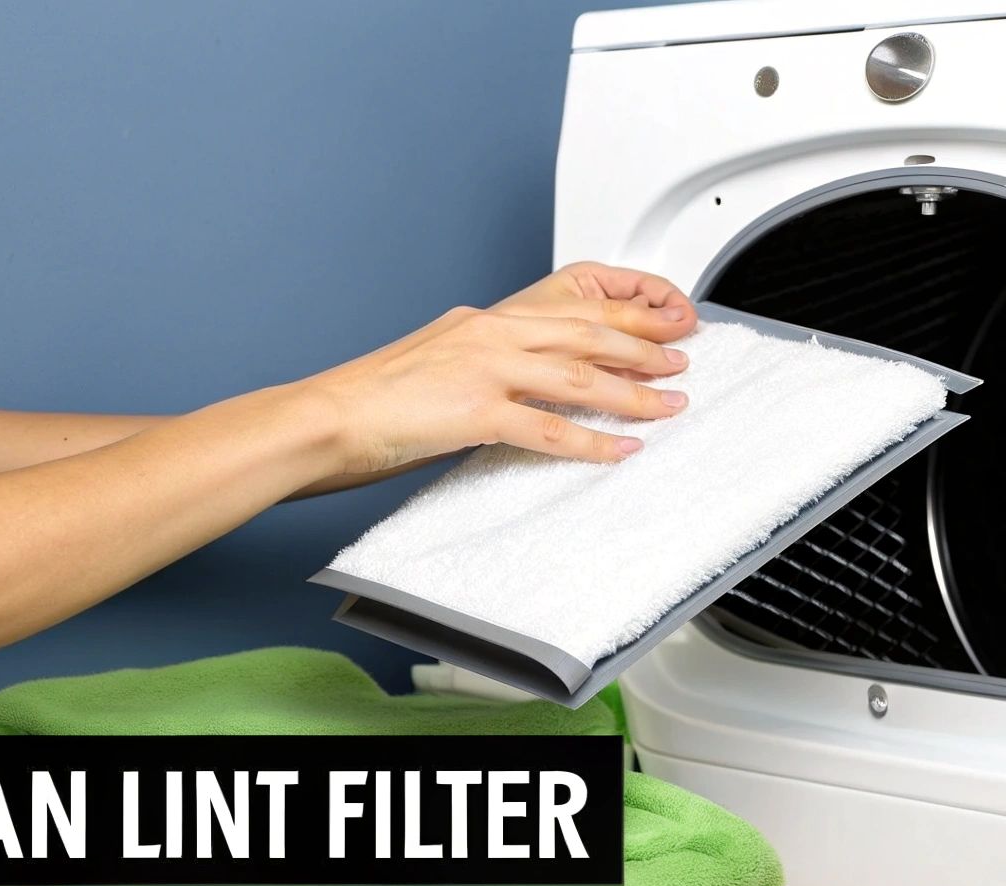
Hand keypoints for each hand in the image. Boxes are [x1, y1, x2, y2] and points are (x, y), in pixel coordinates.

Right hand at [299, 263, 697, 473]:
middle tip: (680, 362)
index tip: (654, 335)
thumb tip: (510, 391)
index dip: (620, 324)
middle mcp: (489, 334)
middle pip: (586, 335)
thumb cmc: (369, 400)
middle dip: (642, 349)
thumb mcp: (433, 367)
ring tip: (668, 406)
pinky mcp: (475, 410)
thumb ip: (477, 370)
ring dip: (632, 394)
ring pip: (579, 376)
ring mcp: (484, 369)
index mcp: (481, 322)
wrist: (326, 416)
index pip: (567, 314)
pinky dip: (591, 442)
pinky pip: (548, 428)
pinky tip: (619, 451)